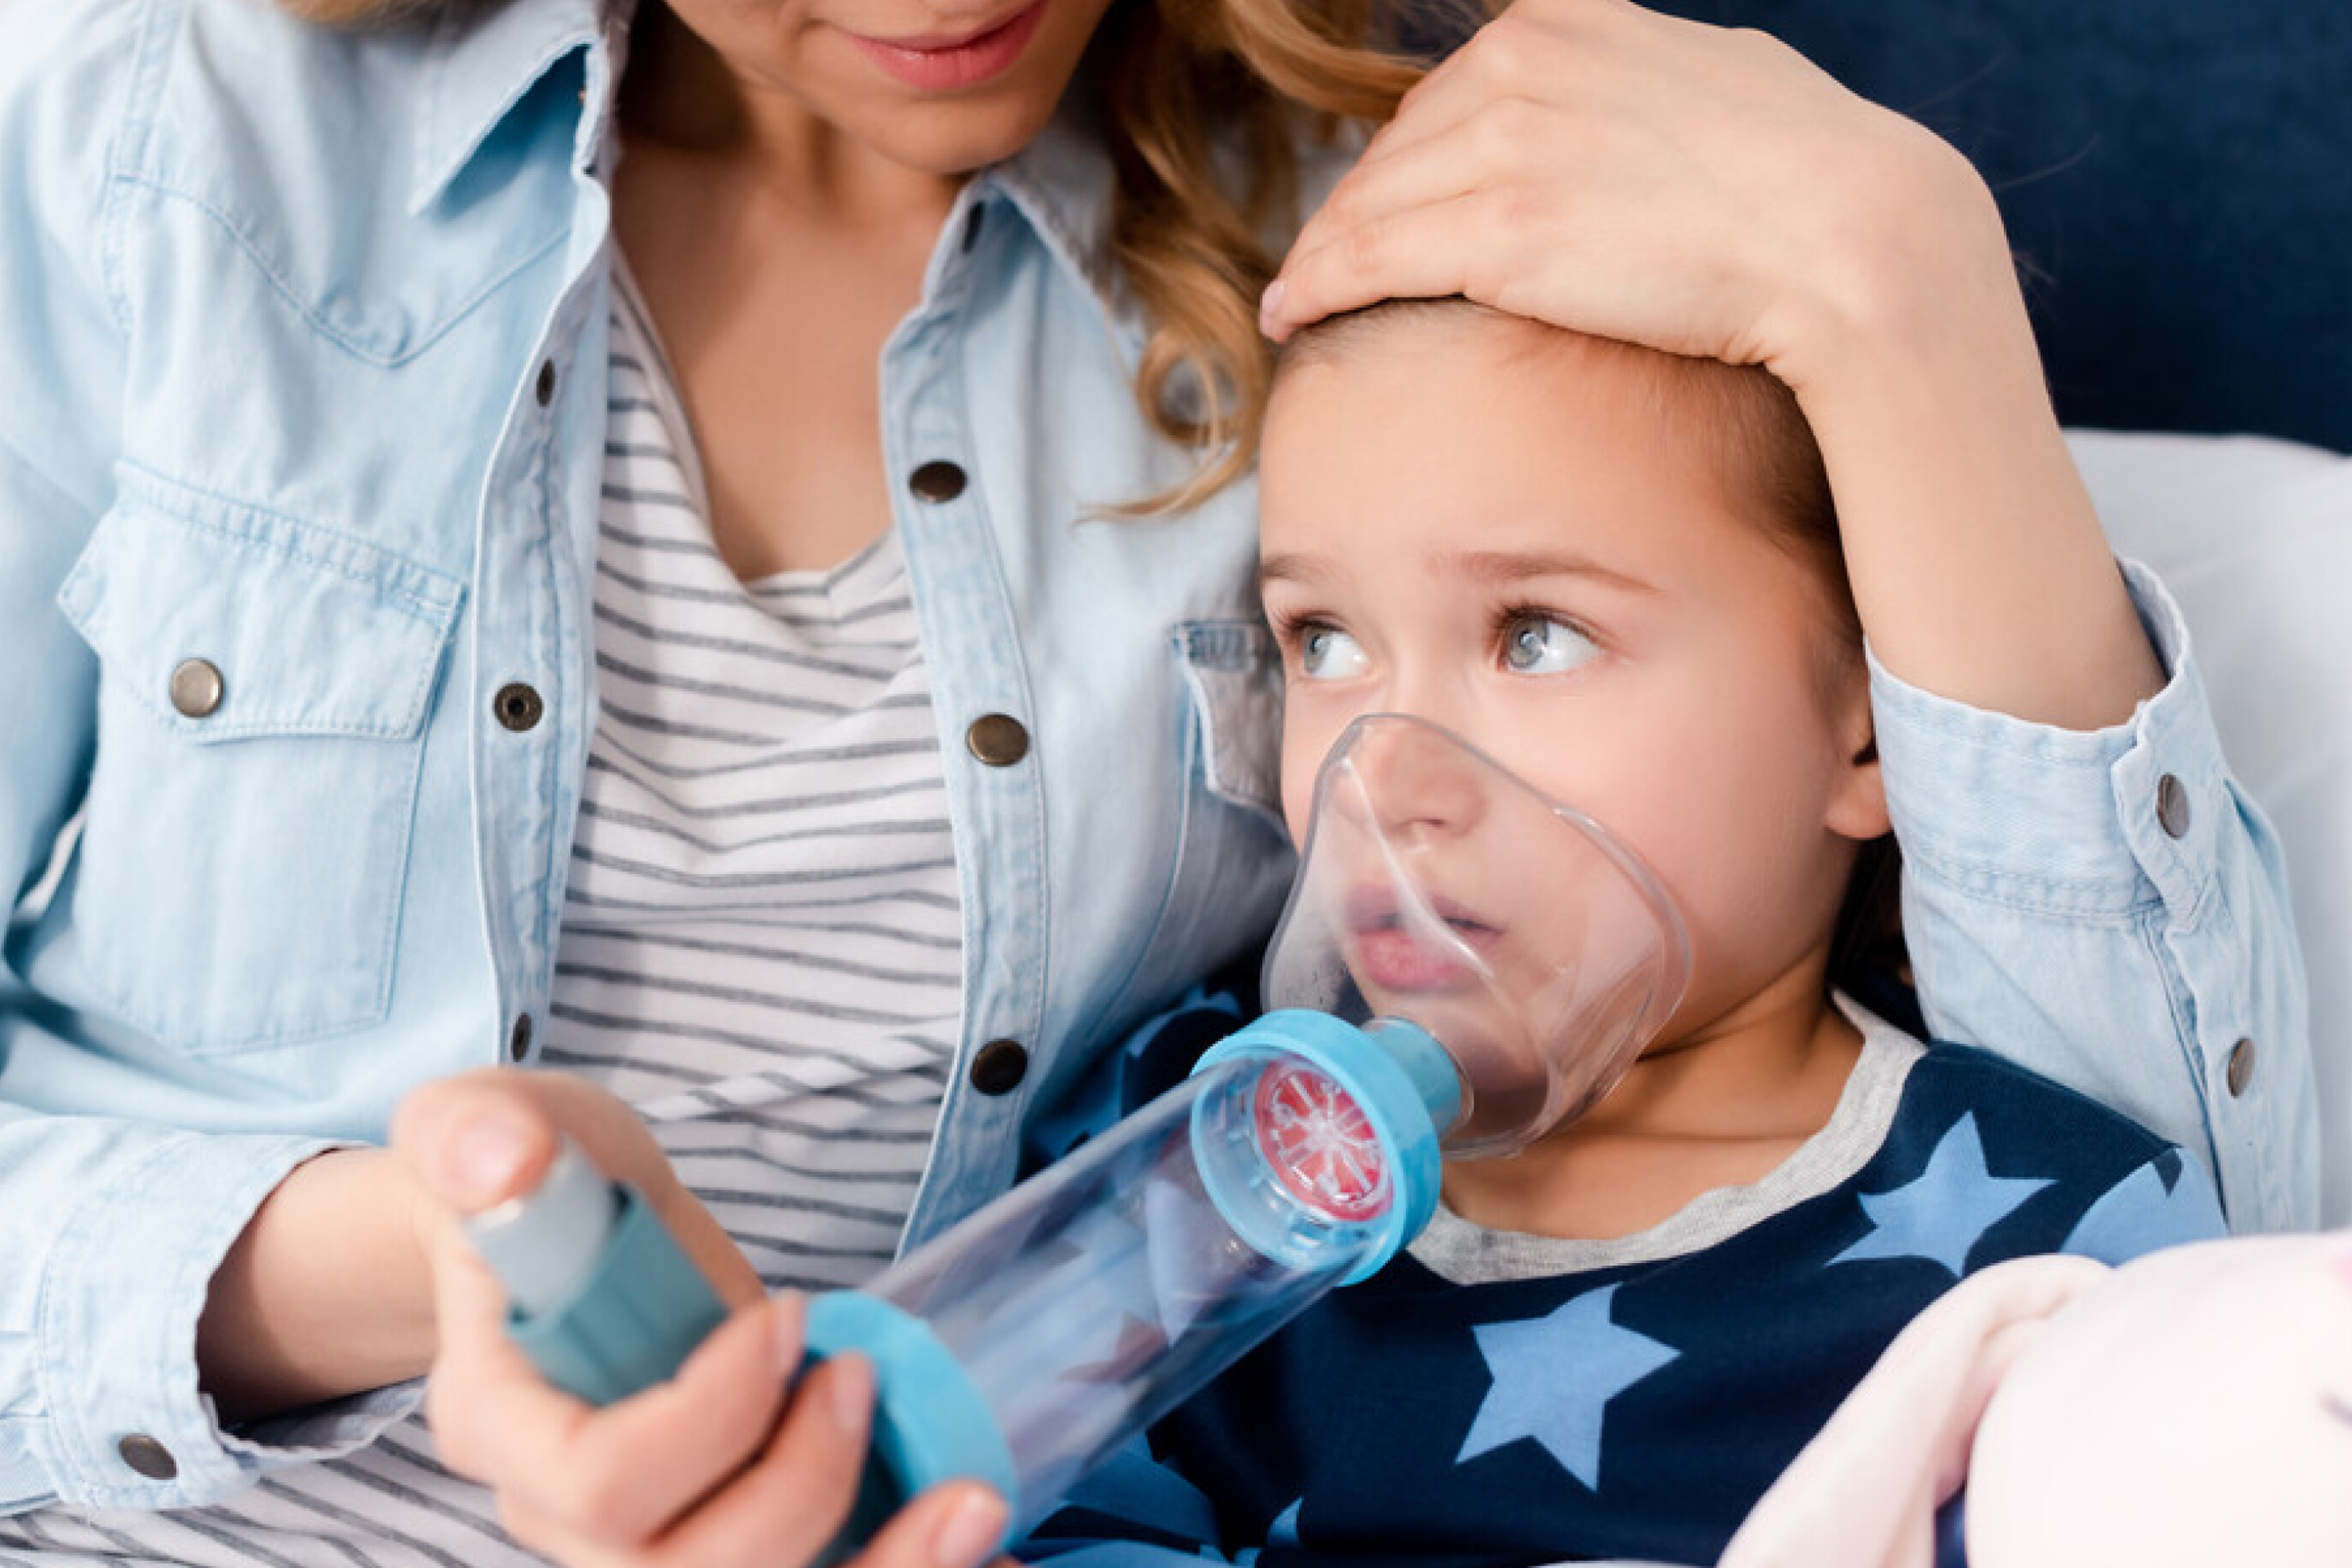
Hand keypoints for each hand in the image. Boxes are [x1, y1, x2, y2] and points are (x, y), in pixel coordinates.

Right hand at [392, 1071, 1014, 1567]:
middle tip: (863, 1379)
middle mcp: (561, 1516)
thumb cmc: (546, 1178)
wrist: (561, 1225)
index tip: (789, 1314)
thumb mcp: (515, 1124)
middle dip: (803, 1493)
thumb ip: (479, 1131)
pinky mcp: (728, 1535)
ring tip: (976, 1504)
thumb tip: (498, 1160)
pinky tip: (987, 1552)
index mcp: (500, 1423)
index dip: (710, 1415)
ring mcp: (644, 1543)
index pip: (601, 1480)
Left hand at [1263, 0, 2161, 727]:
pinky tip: (1291, 313)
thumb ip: (1648, 88)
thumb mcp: (1722, 84)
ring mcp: (1507, 144)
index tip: (1392, 204)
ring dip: (1326, 252)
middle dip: (1361, 207)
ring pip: (1374, 202)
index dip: (1414, 158)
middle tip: (1328, 261)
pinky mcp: (1497, 231)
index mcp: (1574, 21)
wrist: (1856, 242)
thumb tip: (1635, 103)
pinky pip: (1372, 256)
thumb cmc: (1812, 179)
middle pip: (1401, 144)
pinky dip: (1319, 284)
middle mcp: (1526, 63)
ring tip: (1298, 297)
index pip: (1454, 91)